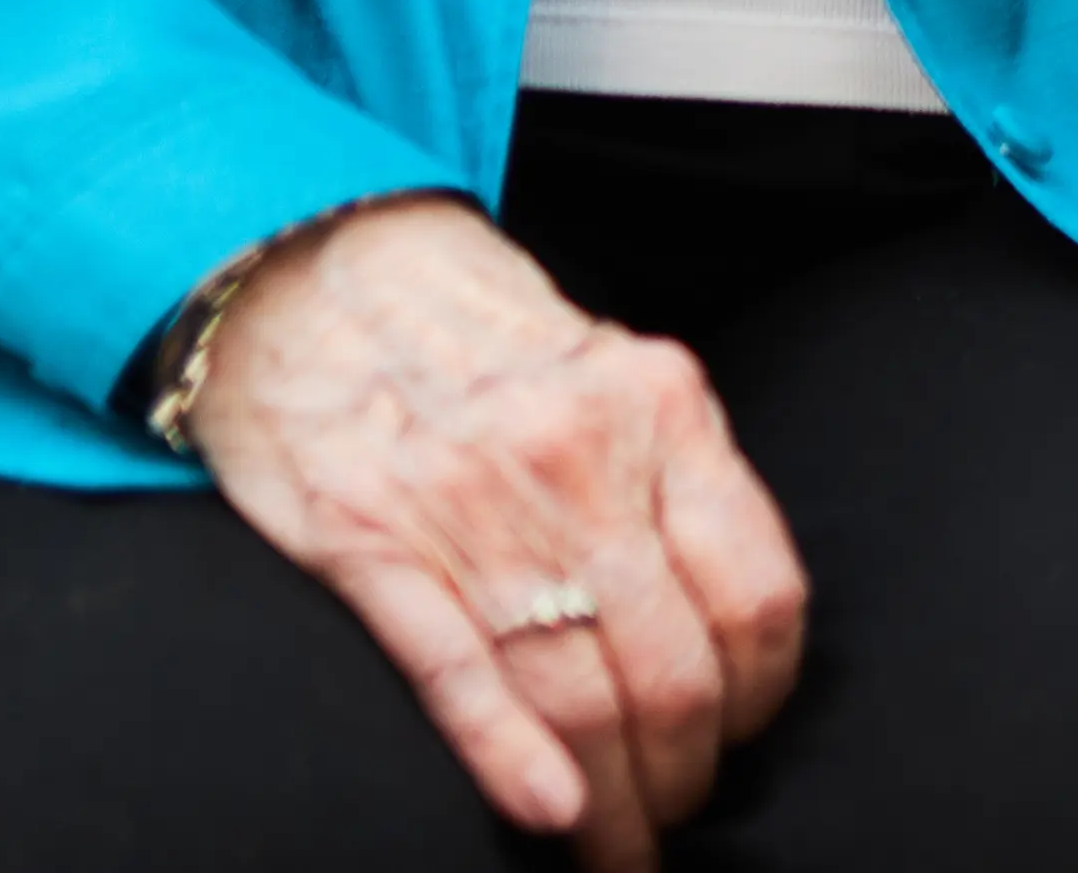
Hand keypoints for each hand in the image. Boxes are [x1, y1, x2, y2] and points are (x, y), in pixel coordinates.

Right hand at [176, 196, 808, 866]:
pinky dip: (510, 758)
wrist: (316, 262)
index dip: (761, 697)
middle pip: (674, 667)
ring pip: (579, 693)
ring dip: (612, 803)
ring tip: (616, 850)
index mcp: (659, 407)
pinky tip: (550, 818)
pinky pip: (458, 673)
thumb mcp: (611, 368)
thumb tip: (731, 611)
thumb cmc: (471, 328)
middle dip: (683, 775)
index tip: (741, 740)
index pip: (758, 591)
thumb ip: (673, 471)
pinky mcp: (369, 543)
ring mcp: (473, 502)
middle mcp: (581, 454)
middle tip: (671, 821)